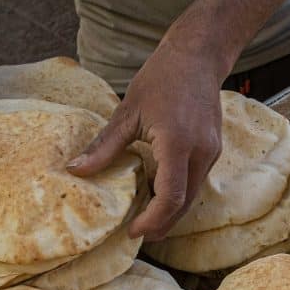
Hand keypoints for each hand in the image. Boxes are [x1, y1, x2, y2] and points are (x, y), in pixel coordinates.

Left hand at [67, 49, 221, 240]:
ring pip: (192, 195)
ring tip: (145, 217)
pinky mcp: (213, 149)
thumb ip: (104, 146)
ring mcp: (211, 152)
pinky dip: (178, 193)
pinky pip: (195, 181)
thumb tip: (76, 171)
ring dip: (170, 210)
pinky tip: (157, 191)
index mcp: (177, 143)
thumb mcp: (127, 111)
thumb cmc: (161, 78)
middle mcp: (200, 152)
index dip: (152, 220)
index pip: (170, 197)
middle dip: (161, 224)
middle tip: (136, 233)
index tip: (133, 230)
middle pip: (184, 204)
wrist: (198, 57)